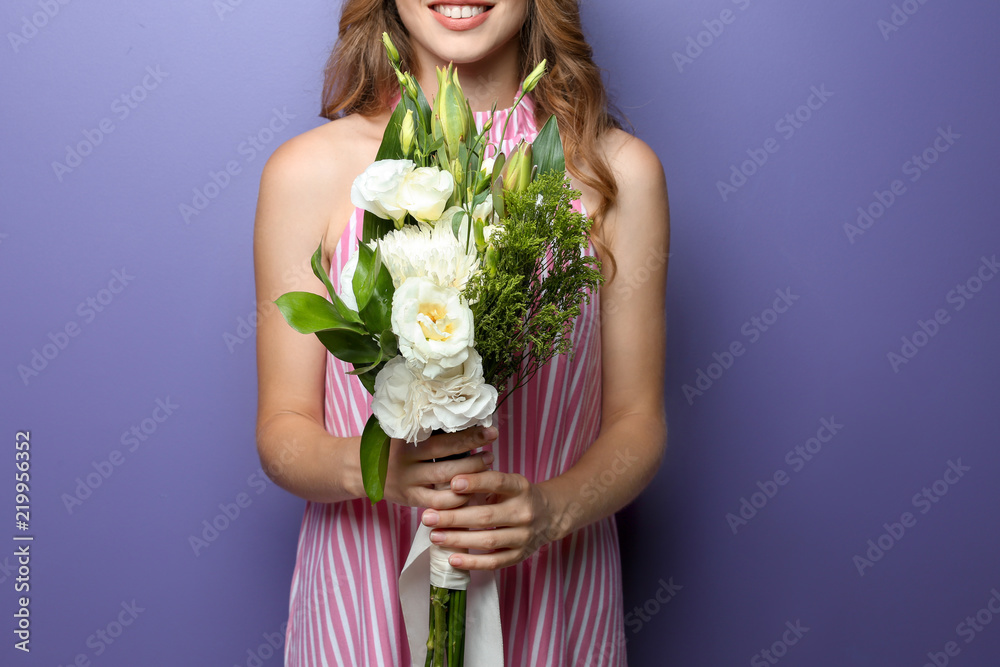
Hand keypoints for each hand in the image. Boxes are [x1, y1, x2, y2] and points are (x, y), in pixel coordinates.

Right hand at [382, 426, 496, 509]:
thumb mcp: (401, 430)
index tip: (490, 429)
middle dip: (474, 454)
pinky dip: (458, 498)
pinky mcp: (410, 499)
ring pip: (445, 480)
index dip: (469, 434)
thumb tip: (466, 418)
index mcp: (406, 437)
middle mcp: (406, 458)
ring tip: (486, 467)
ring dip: (470, 475)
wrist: (360, 468)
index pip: (442, 435)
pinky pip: (438, 503)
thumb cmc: (391, 445)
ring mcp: (407, 481)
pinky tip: (471, 491)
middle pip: (447, 456)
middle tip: (492, 452)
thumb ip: (426, 427)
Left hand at [419, 470, 562, 570]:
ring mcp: (524, 536)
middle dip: (454, 517)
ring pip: (488, 540)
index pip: (497, 482)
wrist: (550, 515)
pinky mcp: (520, 555)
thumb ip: (483, 481)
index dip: (475, 483)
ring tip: (435, 536)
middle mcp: (524, 511)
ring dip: (458, 539)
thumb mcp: (508, 482)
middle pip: (486, 516)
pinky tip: (452, 559)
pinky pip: (494, 562)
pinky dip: (472, 562)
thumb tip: (447, 484)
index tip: (452, 483)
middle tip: (428, 517)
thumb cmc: (518, 496)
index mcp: (520, 487)